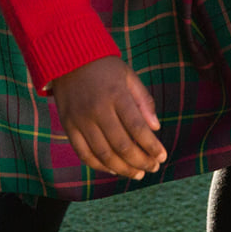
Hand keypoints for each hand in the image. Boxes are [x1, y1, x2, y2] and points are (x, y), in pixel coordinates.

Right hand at [50, 55, 167, 180]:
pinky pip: (84, 153)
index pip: (138, 128)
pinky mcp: (68, 126)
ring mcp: (81, 120)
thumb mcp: (128, 76)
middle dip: (140, 161)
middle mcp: (98, 109)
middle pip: (121, 145)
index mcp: (116, 95)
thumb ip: (143, 100)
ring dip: (123, 169)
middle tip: (153, 168)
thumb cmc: (104, 67)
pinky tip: (113, 170)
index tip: (162, 156)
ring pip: (103, 154)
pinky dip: (99, 166)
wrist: (67, 57)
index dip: (152, 146)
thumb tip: (156, 127)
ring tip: (137, 174)